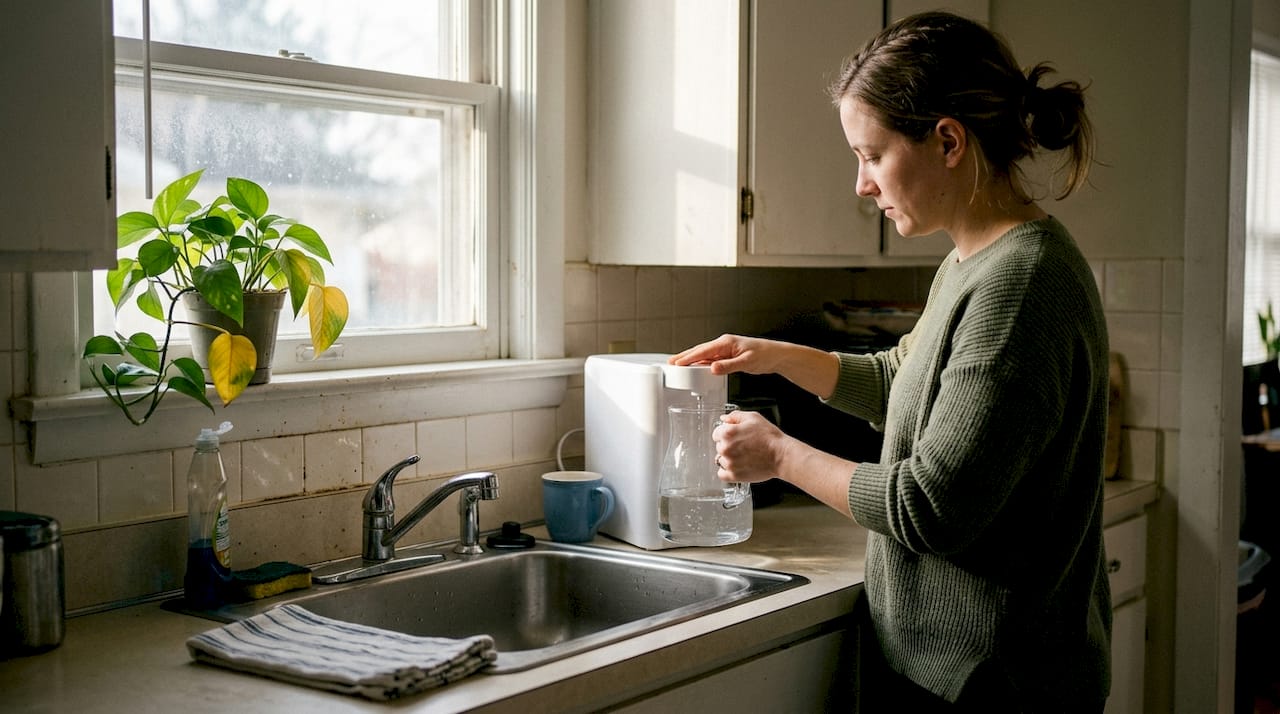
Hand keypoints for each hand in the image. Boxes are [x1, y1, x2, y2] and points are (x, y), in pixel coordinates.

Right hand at [671, 334, 840, 399]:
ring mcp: (725, 350)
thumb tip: (712, 368)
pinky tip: (696, 369)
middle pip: (699, 351)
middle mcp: (723, 344)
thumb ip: (728, 366)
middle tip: (670, 363)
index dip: (688, 357)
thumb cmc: (764, 355)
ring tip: (678, 366)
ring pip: (704, 355)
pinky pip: (711, 360)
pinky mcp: (728, 356)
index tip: (676, 362)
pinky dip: (701, 364)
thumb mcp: (747, 362)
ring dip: (691, 360)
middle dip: (685, 357)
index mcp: (726, 343)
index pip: (703, 351)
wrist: (776, 355)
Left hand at [713, 409, 787, 483]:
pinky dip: (727, 471)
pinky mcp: (734, 476)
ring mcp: (729, 463)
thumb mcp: (753, 418)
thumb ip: (735, 416)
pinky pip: (722, 474)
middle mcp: (725, 448)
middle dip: (729, 446)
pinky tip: (737, 466)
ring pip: (721, 460)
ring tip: (744, 456)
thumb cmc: (769, 437)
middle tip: (743, 446)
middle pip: (719, 447)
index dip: (726, 434)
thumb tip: (724, 419)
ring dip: (729, 458)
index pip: (716, 434)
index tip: (735, 437)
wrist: (781, 455)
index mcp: (727, 433)